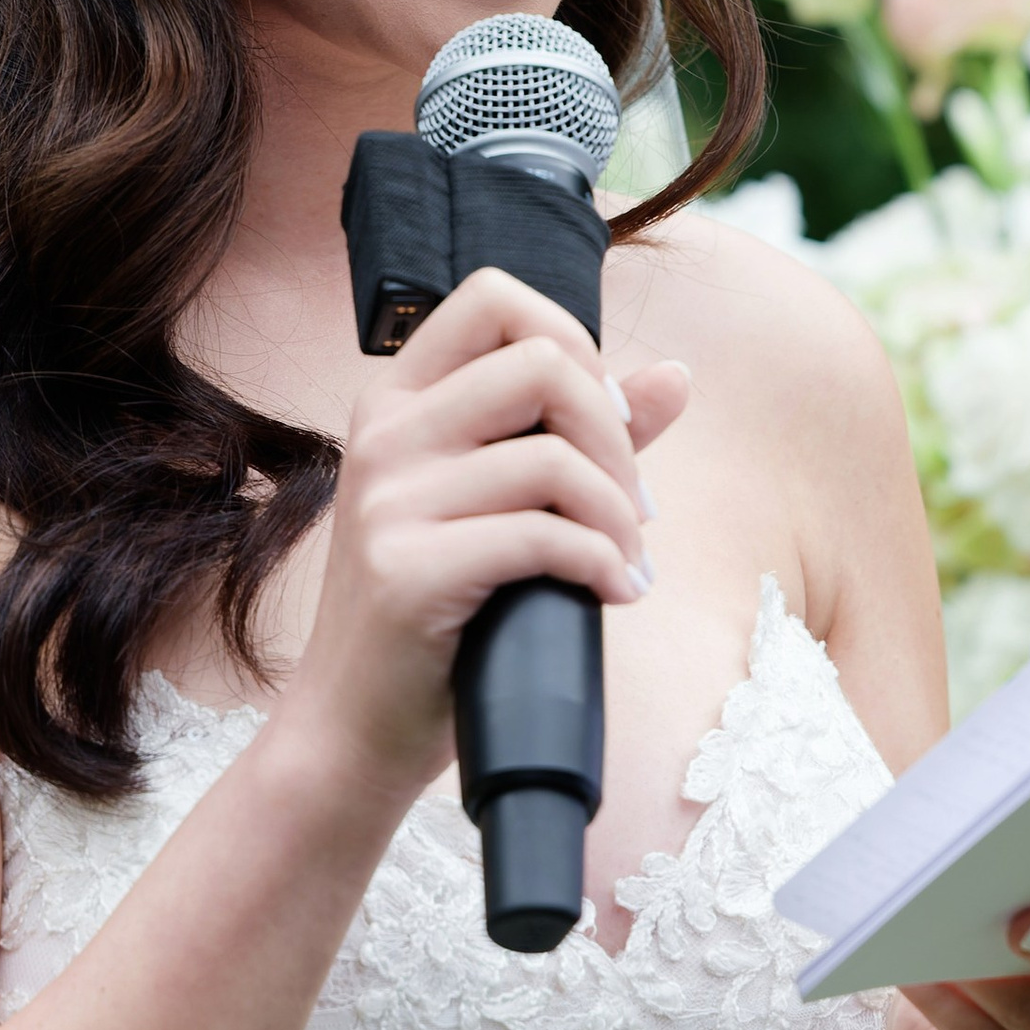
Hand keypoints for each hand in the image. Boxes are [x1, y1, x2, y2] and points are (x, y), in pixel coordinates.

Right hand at [275, 267, 688, 806]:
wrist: (353, 732)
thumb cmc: (434, 619)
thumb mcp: (499, 509)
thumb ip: (580, 437)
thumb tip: (675, 375)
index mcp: (396, 402)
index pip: (494, 297)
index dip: (573, 340)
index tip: (603, 420)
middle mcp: (383, 435)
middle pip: (542, 363)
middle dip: (617, 434)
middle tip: (634, 508)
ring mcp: (387, 501)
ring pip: (553, 458)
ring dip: (620, 516)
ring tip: (627, 563)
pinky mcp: (406, 571)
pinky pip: (544, 536)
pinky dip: (603, 564)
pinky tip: (614, 594)